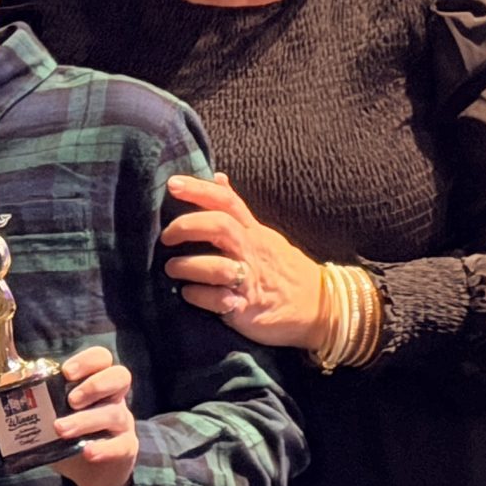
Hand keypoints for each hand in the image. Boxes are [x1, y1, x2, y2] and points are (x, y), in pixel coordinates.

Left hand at [0, 345, 138, 485]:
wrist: (91, 473)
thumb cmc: (67, 438)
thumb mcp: (40, 428)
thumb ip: (9, 424)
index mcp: (91, 384)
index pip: (101, 359)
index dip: (87, 360)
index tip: (65, 371)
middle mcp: (111, 399)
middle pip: (119, 376)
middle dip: (94, 384)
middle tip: (69, 399)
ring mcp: (120, 424)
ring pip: (115, 413)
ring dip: (87, 419)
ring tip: (61, 429)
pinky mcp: (124, 449)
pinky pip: (121, 445)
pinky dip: (103, 448)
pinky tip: (86, 452)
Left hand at [163, 171, 322, 348]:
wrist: (319, 308)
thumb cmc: (282, 268)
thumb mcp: (262, 234)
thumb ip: (236, 208)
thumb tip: (217, 176)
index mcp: (253, 232)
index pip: (227, 201)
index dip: (199, 189)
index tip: (172, 184)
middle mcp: (251, 251)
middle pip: (221, 226)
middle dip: (188, 226)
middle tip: (166, 236)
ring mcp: (250, 280)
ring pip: (218, 266)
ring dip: (188, 266)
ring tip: (172, 268)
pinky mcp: (248, 308)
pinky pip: (219, 301)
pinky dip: (199, 296)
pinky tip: (188, 294)